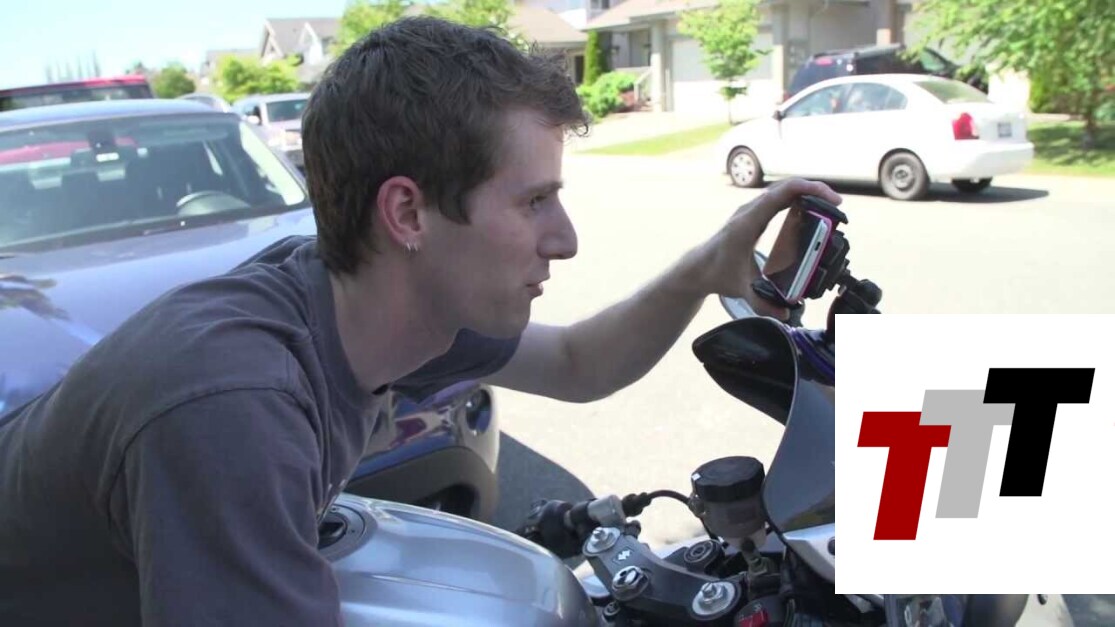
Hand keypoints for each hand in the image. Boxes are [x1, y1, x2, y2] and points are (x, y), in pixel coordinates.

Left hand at [699, 178, 842, 318]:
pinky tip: (811, 210)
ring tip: (829, 205)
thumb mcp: (742, 289)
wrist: (699, 267)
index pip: (782, 194)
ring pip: (783, 190)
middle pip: (787, 187)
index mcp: (748, 222)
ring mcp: (751, 210)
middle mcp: (749, 211)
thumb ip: (762, 303)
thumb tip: (786, 313)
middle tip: (837, 204)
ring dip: (806, 192)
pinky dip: (797, 198)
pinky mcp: (753, 214)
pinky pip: (778, 198)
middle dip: (815, 190)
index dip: (810, 190)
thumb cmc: (718, 273)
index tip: (832, 199)